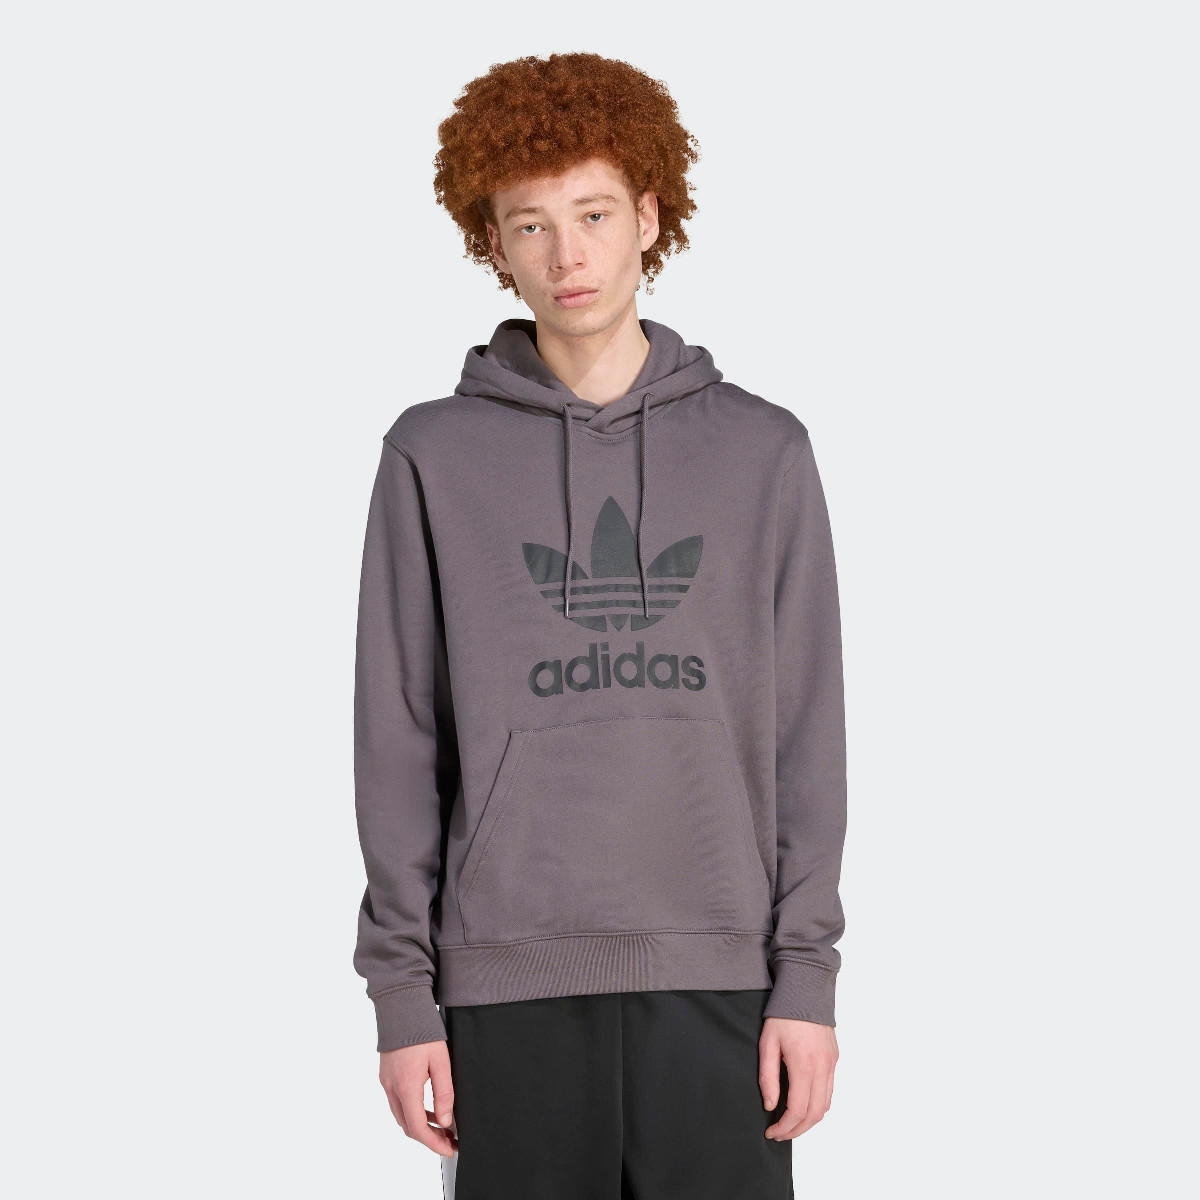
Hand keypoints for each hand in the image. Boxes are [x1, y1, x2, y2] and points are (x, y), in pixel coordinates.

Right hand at [379, 1039, 457, 1157]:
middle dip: (428, 1137)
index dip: (434, 1143)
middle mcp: (391, 1087)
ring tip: (442, 1126)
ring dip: (420, 1124)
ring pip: (401, 1115)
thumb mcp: (441, 1062)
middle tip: (449, 1139)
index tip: (449, 1148)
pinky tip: (428, 1108)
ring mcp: (385, 1081)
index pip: (417, 1128)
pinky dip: (412, 1110)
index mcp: (406, 1086)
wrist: (402, 1006)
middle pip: (407, 1126)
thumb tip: (445, 1121)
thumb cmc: (423, 1030)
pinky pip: (398, 1102)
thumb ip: (444, 1094)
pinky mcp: (385, 1075)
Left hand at [759, 1017, 837, 1140]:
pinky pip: (829, 1090)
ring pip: (826, 1105)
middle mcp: (822, 1068)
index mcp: (803, 1065)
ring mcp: (831, 1064)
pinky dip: (818, 1104)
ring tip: (791, 1123)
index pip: (797, 1110)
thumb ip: (768, 1077)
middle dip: (797, 1130)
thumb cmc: (783, 1014)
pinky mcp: (834, 1059)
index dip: (784, 1127)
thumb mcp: (767, 1044)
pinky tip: (804, 1104)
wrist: (806, 989)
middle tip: (780, 1134)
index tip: (771, 1132)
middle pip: (815, 1114)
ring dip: (809, 1120)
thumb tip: (770, 1105)